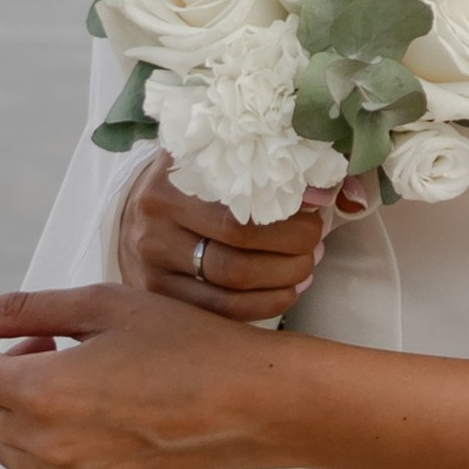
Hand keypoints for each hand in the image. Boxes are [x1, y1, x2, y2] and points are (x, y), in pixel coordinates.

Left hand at [0, 284, 262, 468]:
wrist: (251, 404)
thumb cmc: (184, 344)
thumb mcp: (103, 307)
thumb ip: (22, 308)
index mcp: (42, 393)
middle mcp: (48, 450)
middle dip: (0, 376)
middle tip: (50, 347)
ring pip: (14, 450)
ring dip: (27, 416)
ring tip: (83, 383)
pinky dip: (56, 452)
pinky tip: (102, 421)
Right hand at [118, 158, 326, 322]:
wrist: (136, 209)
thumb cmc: (191, 177)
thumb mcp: (219, 156)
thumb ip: (274, 166)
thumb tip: (332, 193)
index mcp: (172, 180)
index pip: (237, 209)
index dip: (287, 216)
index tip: (318, 210)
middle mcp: (155, 225)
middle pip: (236, 252)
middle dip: (289, 251)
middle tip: (316, 243)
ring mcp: (152, 267)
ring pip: (230, 288)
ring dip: (281, 281)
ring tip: (306, 268)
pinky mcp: (158, 298)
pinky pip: (220, 312)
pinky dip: (263, 306)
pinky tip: (287, 291)